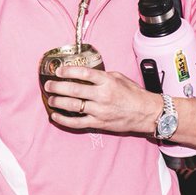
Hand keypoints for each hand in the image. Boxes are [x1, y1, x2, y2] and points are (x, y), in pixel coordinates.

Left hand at [43, 66, 161, 135]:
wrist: (146, 113)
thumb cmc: (133, 94)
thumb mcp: (119, 78)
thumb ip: (102, 75)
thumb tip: (84, 73)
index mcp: (107, 81)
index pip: (84, 73)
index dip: (68, 71)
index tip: (58, 71)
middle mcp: (102, 95)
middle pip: (74, 90)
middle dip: (57, 87)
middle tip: (48, 85)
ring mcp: (99, 111)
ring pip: (73, 106)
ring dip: (58, 102)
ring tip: (51, 98)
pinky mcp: (98, 123)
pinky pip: (77, 123)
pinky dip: (63, 120)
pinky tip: (55, 116)